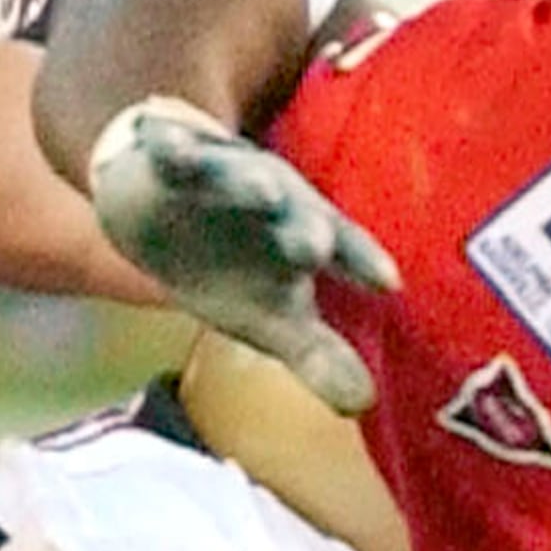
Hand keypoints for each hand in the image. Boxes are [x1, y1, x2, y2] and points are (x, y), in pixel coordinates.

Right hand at [86, 95, 398, 415]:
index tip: (388, 282)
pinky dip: (170, 149)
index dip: (363, 262)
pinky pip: (172, 153)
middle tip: (316, 246)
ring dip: (248, 183)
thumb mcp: (271, 316)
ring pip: (238, 177)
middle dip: (305, 226)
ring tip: (262, 190)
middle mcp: (274, 199)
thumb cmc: (231, 266)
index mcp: (303, 233)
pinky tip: (167, 146)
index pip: (343, 248)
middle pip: (295, 211)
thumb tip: (362, 404)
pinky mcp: (174, 159)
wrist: (162, 209)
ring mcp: (223, 176)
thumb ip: (315, 356)